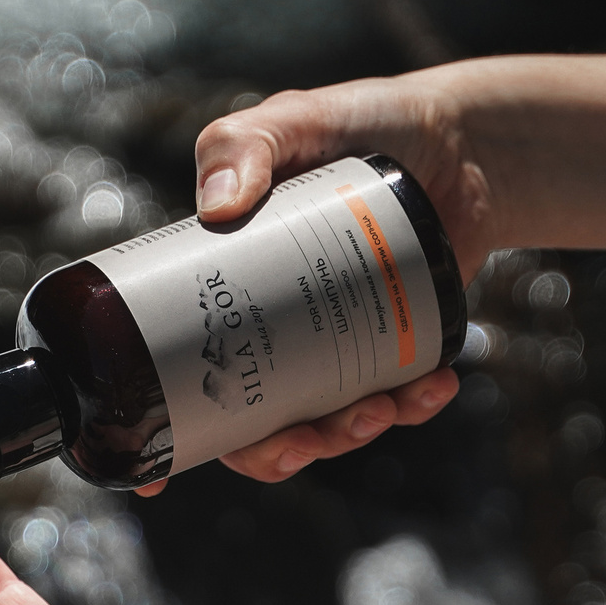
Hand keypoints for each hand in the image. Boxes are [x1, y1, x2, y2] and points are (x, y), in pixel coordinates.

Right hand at [133, 69, 483, 494]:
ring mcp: (331, 346)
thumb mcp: (289, 122)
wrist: (455, 140)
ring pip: (321, 426)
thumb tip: (219, 207)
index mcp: (221, 291)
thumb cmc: (355, 124)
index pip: (174, 368)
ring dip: (347, 436)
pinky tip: (435, 388)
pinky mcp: (392, 349)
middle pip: (248, 425)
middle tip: (307, 440)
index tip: (150, 482)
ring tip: (381, 409)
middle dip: (274, 453)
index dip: (162, 433)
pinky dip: (413, 406)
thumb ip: (242, 144)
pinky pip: (391, 402)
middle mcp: (269, 331)